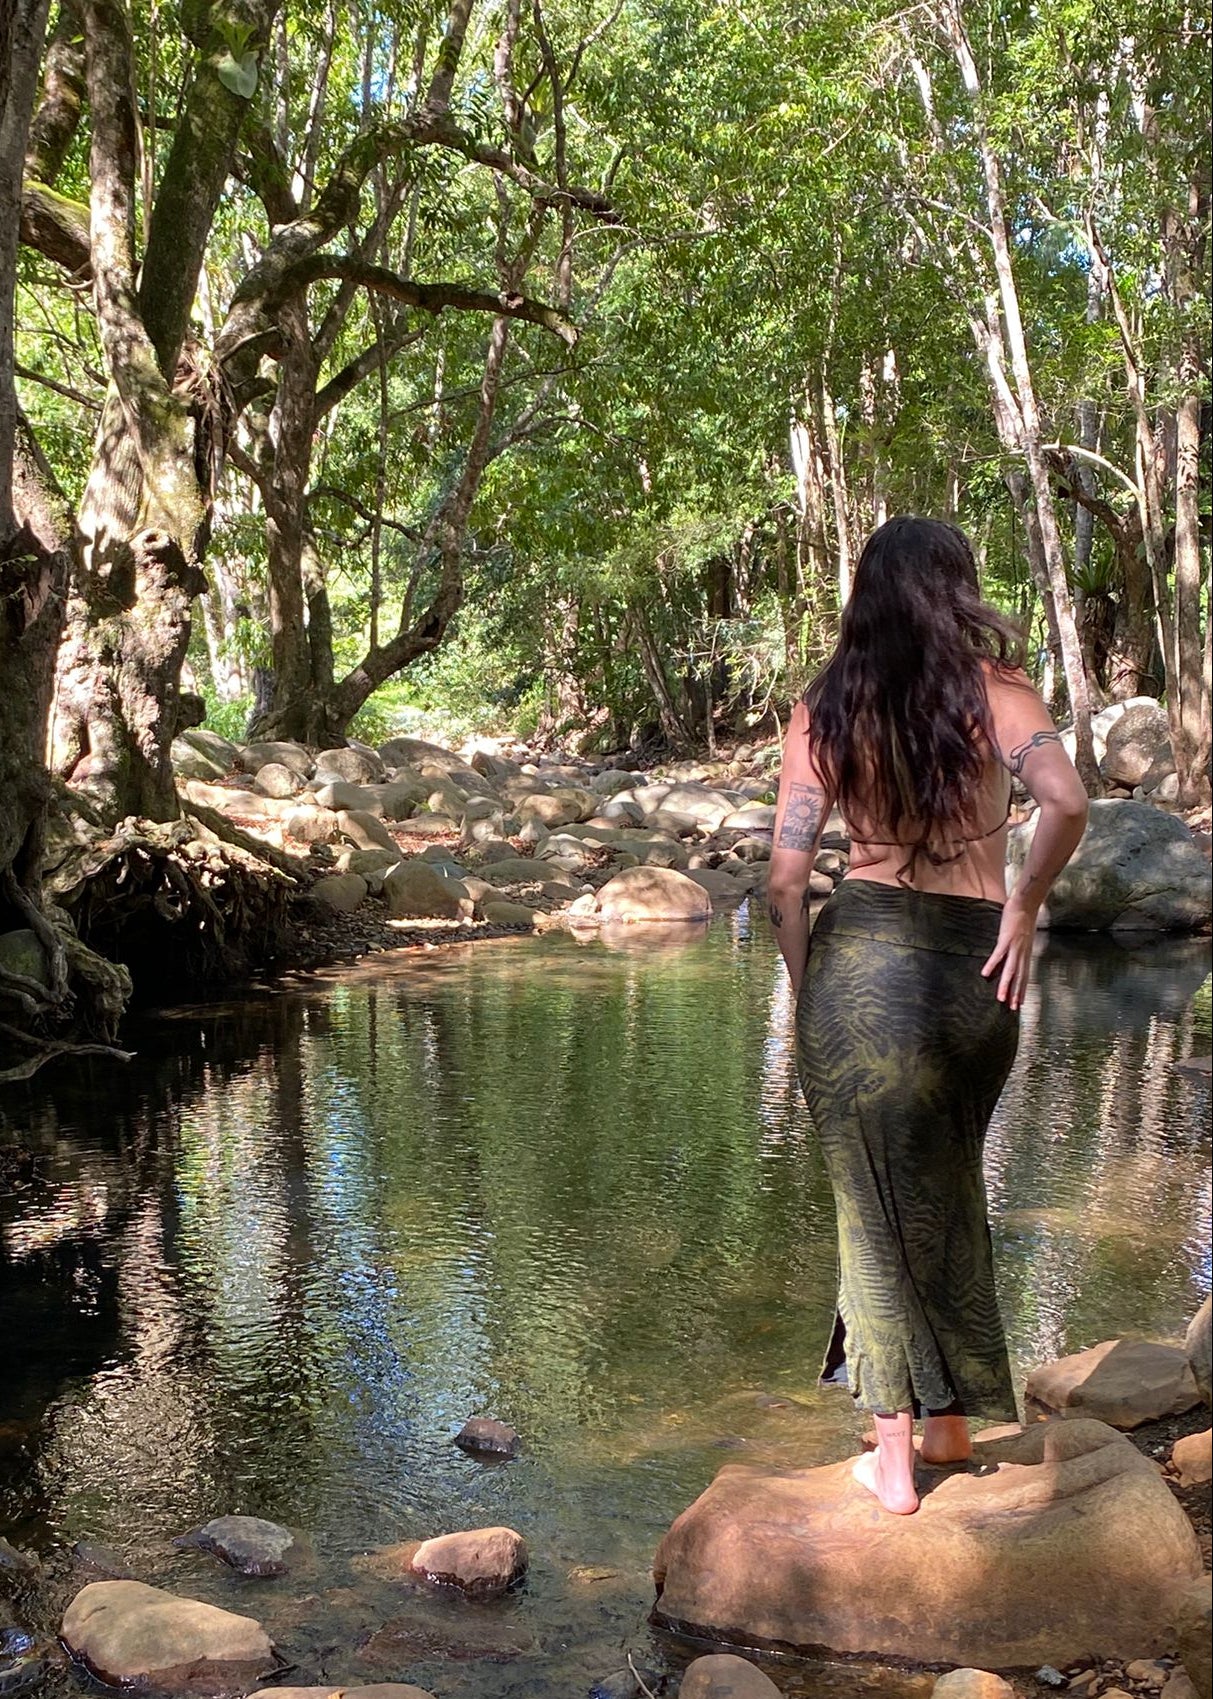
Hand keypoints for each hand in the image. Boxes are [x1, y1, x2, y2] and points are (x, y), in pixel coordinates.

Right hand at [981, 896, 1037, 1010]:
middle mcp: (1022, 953)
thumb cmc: (1023, 917)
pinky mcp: (1006, 939)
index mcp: (1025, 953)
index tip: (1019, 1003)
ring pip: (1010, 970)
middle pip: (1019, 977)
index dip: (1021, 990)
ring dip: (1005, 985)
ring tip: (1000, 998)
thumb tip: (1010, 955)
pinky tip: (985, 974)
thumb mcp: (1022, 936)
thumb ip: (1017, 947)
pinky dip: (992, 965)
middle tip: (1012, 1008)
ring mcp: (1014, 946)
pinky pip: (998, 955)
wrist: (1026, 903)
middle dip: (1015, 993)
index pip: (1024, 976)